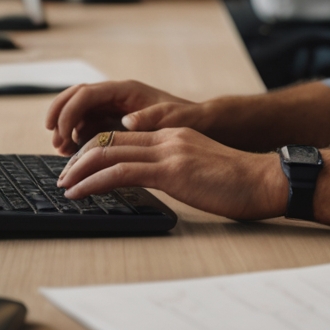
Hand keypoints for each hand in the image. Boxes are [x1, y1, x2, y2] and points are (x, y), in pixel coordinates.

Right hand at [45, 80, 192, 153]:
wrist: (200, 122)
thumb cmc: (188, 118)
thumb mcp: (174, 118)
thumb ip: (153, 118)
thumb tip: (128, 121)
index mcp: (126, 90)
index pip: (87, 93)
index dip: (69, 110)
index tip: (60, 131)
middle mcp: (116, 96)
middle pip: (77, 97)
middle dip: (60, 114)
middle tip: (53, 138)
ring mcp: (114, 108)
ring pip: (80, 112)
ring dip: (67, 128)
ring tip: (62, 150)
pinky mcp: (114, 121)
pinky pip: (88, 125)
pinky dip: (78, 136)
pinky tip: (74, 152)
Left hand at [56, 127, 287, 221]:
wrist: (266, 180)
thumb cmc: (241, 183)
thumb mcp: (201, 169)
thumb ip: (177, 169)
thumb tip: (160, 183)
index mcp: (174, 135)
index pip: (123, 136)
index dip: (95, 150)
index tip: (79, 168)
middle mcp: (167, 137)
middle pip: (110, 139)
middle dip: (79, 158)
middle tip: (63, 176)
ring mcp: (169, 151)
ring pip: (108, 152)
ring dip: (78, 170)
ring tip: (63, 186)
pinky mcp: (171, 170)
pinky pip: (120, 172)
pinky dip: (93, 182)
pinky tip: (79, 193)